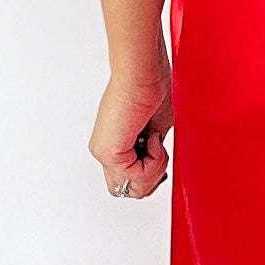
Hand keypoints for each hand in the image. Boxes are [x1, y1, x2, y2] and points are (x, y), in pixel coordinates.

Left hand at [90, 57, 172, 198]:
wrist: (143, 73)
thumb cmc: (151, 88)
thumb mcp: (156, 132)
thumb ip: (151, 155)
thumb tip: (157, 171)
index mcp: (114, 144)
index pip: (128, 181)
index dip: (150, 175)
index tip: (160, 152)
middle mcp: (104, 150)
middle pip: (129, 190)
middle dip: (152, 177)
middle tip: (157, 150)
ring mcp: (104, 153)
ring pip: (133, 188)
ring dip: (154, 169)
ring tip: (155, 141)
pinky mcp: (109, 153)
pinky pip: (137, 176)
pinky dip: (154, 161)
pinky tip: (152, 137)